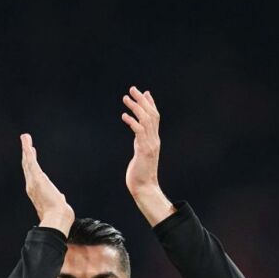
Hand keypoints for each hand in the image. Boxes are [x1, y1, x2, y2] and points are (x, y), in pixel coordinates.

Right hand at [20, 133, 73, 234]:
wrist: (57, 219)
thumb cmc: (58, 216)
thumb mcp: (58, 204)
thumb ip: (58, 198)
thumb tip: (61, 198)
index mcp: (36, 192)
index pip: (32, 175)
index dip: (30, 165)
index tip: (31, 155)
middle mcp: (31, 186)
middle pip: (27, 166)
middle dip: (26, 154)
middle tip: (26, 142)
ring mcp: (33, 181)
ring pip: (28, 162)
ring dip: (26, 148)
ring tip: (25, 137)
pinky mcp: (37, 178)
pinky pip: (31, 161)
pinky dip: (27, 150)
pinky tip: (27, 142)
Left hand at [121, 87, 174, 225]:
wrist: (144, 188)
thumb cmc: (140, 174)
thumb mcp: (141, 154)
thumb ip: (140, 143)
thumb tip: (138, 135)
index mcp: (154, 140)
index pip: (155, 117)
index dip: (150, 104)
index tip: (144, 93)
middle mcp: (154, 140)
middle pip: (151, 115)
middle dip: (142, 100)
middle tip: (133, 89)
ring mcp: (150, 145)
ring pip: (146, 120)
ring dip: (136, 107)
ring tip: (126, 98)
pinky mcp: (144, 150)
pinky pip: (139, 132)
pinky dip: (132, 122)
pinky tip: (124, 116)